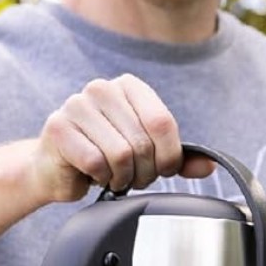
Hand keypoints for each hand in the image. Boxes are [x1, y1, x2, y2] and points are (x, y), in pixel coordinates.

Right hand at [30, 74, 214, 203]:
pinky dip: (100, 178)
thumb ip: (178, 159)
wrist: (57, 168)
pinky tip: (93, 174)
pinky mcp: (59, 128)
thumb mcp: (147, 155)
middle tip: (130, 176)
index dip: (167, 158)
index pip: (163, 124)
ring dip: (121, 177)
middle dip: (143, 172)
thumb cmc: (104, 158)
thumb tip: (209, 166)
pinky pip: (96, 163)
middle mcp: (102, 88)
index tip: (160, 169)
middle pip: (142, 143)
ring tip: (111, 174)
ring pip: (121, 155)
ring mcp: (77, 105)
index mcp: (129, 87)